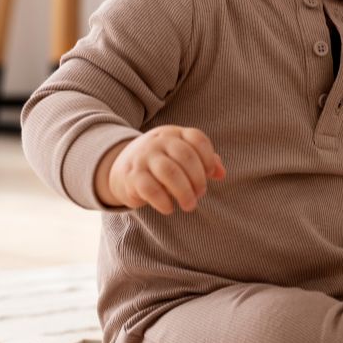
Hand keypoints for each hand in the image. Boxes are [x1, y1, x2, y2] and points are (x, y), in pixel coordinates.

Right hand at [96, 126, 225, 213]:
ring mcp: (143, 157)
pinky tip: (169, 209)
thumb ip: (204, 161)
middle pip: (186, 156)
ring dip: (184, 192)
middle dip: (198, 179)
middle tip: (200, 194)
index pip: (197, 138)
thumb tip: (221, 173)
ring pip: (169, 172)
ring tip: (189, 205)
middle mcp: (158, 142)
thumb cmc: (161, 163)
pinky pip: (150, 189)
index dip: (208, 157)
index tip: (210, 174)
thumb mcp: (180, 156)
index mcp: (174, 134)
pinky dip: (164, 201)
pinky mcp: (131, 176)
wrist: (121, 168)